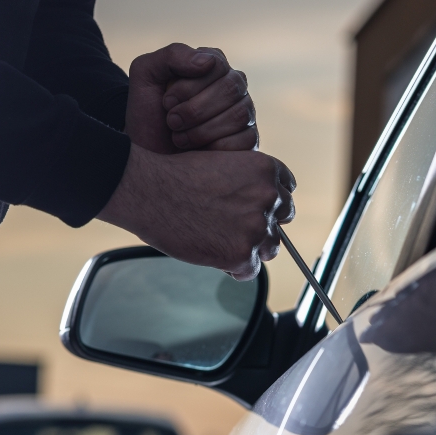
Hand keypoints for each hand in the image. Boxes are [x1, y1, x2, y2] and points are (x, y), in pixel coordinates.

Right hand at [97, 144, 295, 279]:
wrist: (149, 191)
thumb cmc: (175, 176)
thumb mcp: (222, 164)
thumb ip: (248, 184)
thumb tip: (259, 208)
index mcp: (266, 171)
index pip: (286, 192)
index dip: (269, 202)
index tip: (256, 209)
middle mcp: (268, 198)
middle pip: (282, 220)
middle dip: (263, 225)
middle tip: (236, 228)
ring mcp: (257, 228)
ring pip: (270, 248)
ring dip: (251, 248)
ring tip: (221, 241)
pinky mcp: (241, 254)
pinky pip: (250, 270)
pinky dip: (235, 268)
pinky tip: (214, 255)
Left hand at [126, 44, 256, 153]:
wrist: (149, 155)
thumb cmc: (148, 113)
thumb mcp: (146, 74)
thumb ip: (173, 55)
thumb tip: (208, 61)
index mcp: (213, 65)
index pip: (215, 65)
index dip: (188, 87)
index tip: (166, 102)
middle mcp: (234, 86)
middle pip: (230, 89)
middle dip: (194, 110)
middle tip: (171, 121)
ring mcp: (245, 112)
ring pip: (238, 115)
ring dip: (201, 131)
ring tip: (179, 138)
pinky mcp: (249, 139)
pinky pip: (244, 140)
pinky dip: (214, 148)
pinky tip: (198, 151)